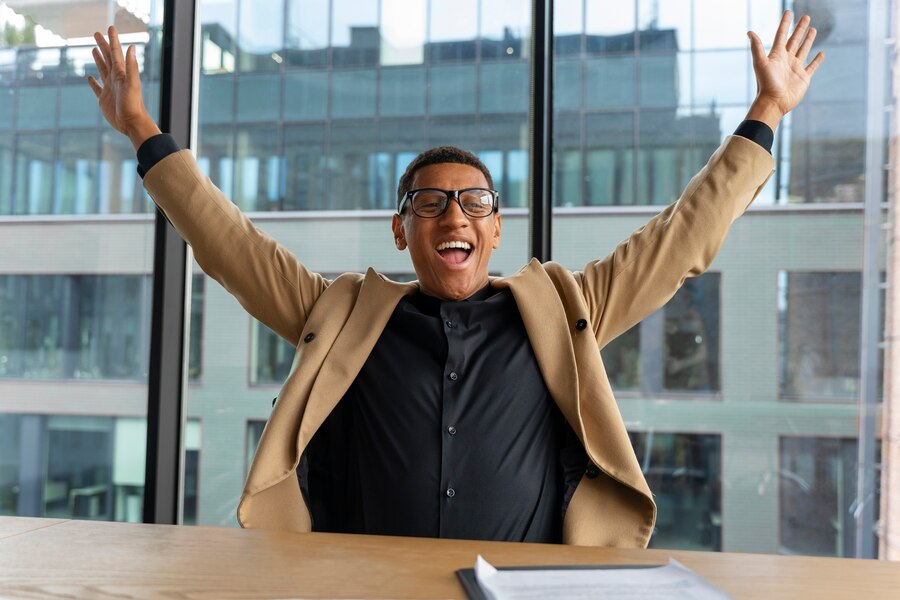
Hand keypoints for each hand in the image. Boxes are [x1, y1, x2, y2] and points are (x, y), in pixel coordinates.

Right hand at [87, 26, 160, 149]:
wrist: (132, 123)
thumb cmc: (133, 104)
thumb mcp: (132, 83)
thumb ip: (131, 65)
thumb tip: (131, 47)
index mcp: (121, 74)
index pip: (116, 53)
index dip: (113, 40)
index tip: (110, 27)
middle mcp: (115, 79)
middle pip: (107, 58)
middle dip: (103, 45)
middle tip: (96, 33)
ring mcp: (109, 88)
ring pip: (102, 70)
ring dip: (98, 59)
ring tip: (93, 49)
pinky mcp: (104, 99)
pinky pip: (97, 88)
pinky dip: (93, 82)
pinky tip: (90, 77)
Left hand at [746, 10, 824, 130]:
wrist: (774, 103)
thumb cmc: (766, 84)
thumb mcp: (761, 63)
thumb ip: (756, 47)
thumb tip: (749, 32)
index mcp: (776, 55)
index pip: (781, 35)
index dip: (785, 23)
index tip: (788, 12)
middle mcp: (786, 60)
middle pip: (794, 40)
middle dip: (799, 29)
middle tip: (805, 17)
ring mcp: (795, 68)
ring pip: (803, 50)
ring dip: (808, 40)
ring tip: (813, 29)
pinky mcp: (803, 78)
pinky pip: (812, 66)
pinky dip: (817, 60)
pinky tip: (821, 53)